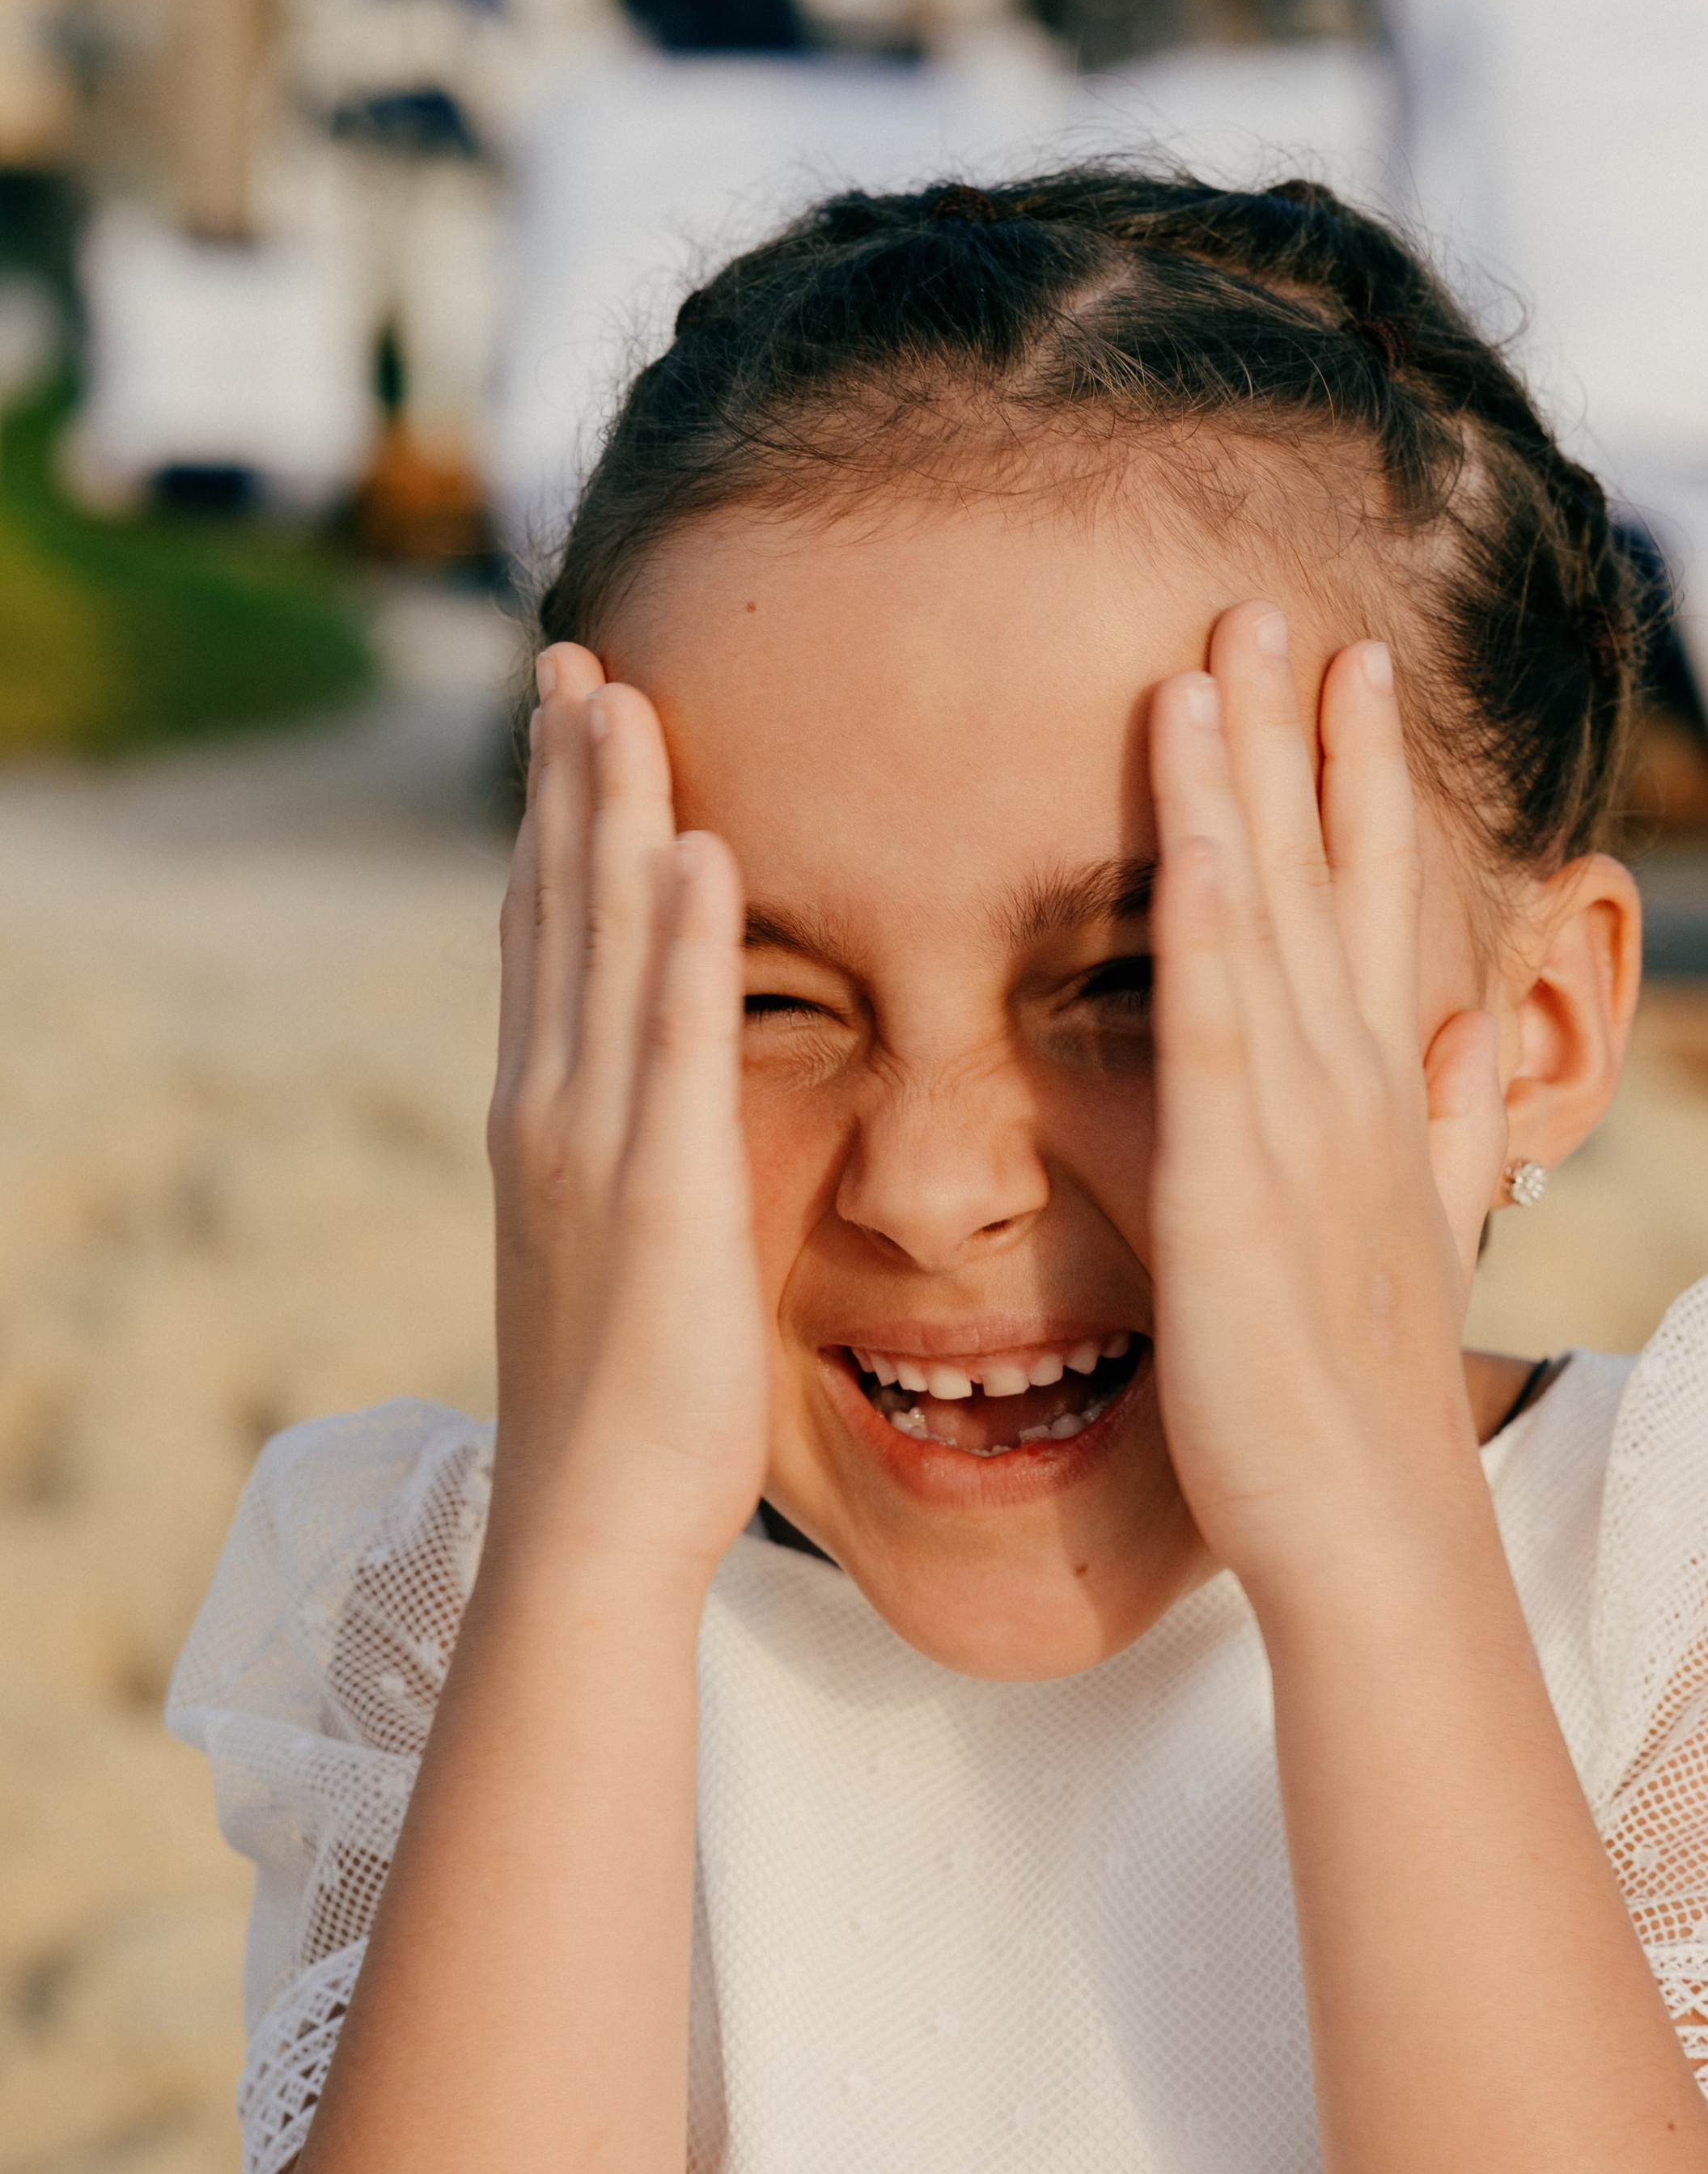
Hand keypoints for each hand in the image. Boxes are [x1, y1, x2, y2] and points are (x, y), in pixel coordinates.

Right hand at [488, 647, 767, 1575]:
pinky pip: (675, 1045)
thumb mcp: (624, 1255)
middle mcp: (551, 1111)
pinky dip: (678, 944)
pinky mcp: (664, 1196)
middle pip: (557, 913)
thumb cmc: (630, 1408)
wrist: (596, 1517)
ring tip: (618, 696)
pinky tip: (694, 851)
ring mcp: (596, 1148)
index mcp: (547, 1122)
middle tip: (574, 656)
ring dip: (611, 817)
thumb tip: (656, 1122)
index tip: (568, 720)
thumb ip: (635, 1167)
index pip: (548, 942)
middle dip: (566, 781)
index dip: (554, 826)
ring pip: (599, 948)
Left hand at [1147, 604, 1507, 1599]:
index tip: (1347, 670)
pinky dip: (1209, 921)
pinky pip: (1219, 1027)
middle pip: (1326, 880)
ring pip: (1269, 921)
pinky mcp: (1236, 1188)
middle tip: (1274, 603)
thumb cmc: (1369, 1402)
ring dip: (1245, 783)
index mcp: (1383, 1100)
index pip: (1372, 908)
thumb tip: (1472, 1037)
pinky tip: (1192, 825)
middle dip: (1303, 737)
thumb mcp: (1421, 1238)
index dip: (1361, 785)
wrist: (1372, 1529)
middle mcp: (1355, 1090)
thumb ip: (1450, 1129)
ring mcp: (1302, 1132)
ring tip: (1217, 655)